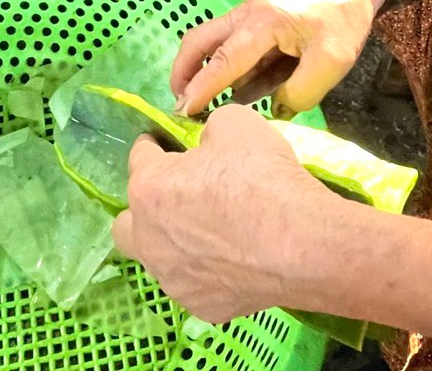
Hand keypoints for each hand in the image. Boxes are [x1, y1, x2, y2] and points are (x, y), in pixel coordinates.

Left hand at [112, 106, 336, 323]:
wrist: (305, 244)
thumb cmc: (265, 179)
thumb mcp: (236, 124)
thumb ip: (209, 129)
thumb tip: (208, 144)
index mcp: (149, 190)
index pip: (139, 158)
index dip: (155, 146)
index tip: (165, 145)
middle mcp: (149, 239)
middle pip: (127, 223)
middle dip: (145, 207)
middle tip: (177, 196)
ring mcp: (173, 279)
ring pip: (158, 259)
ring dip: (172, 244)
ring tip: (209, 234)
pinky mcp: (201, 307)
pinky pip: (193, 285)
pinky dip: (206, 273)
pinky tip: (234, 263)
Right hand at [172, 0, 379, 115]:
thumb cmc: (343, 20)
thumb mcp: (331, 63)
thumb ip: (300, 92)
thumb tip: (275, 109)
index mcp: (262, 23)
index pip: (223, 60)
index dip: (201, 88)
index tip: (182, 112)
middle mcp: (245, 16)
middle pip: (198, 41)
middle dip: (183, 73)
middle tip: (179, 106)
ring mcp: (248, 17)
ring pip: (211, 44)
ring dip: (204, 71)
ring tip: (206, 105)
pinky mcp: (257, 24)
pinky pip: (231, 48)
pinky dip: (227, 69)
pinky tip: (240, 91)